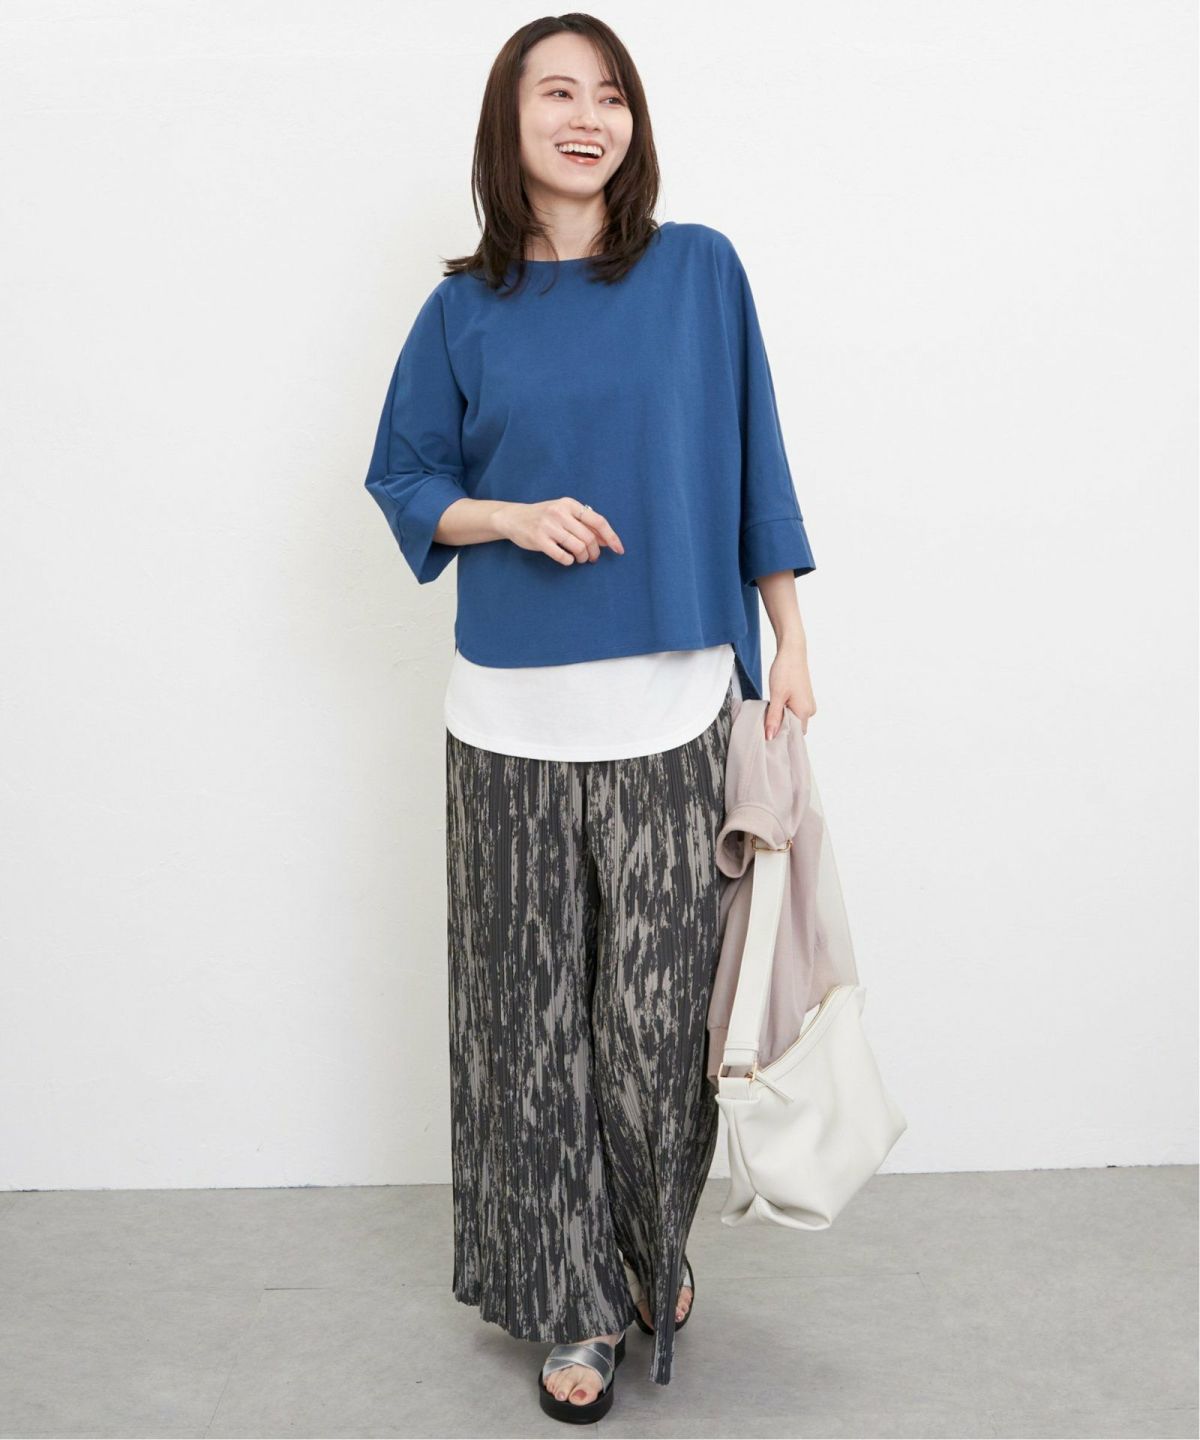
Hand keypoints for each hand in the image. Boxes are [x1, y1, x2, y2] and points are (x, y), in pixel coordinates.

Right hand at [494, 498, 623, 565]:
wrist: (514, 518)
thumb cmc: (544, 516)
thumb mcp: (564, 512)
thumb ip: (585, 524)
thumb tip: (607, 540)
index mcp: (570, 504)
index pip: (598, 521)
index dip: (611, 537)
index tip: (619, 549)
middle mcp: (560, 513)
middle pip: (589, 538)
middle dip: (595, 552)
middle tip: (592, 558)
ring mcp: (549, 526)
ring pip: (578, 548)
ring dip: (583, 558)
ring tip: (580, 559)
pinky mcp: (539, 540)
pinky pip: (563, 556)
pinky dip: (569, 561)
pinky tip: (567, 559)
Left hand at [765, 641, 815, 738]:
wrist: (792, 651)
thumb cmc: (786, 670)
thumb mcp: (776, 695)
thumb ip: (773, 718)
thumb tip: (770, 736)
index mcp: (805, 712)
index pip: (794, 736)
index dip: (781, 736)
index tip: (768, 734)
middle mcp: (810, 710)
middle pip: (794, 729)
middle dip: (781, 727)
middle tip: (767, 720)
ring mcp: (808, 704)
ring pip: (793, 719)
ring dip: (782, 718)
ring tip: (771, 709)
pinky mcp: (804, 698)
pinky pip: (794, 711)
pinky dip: (785, 711)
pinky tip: (777, 704)